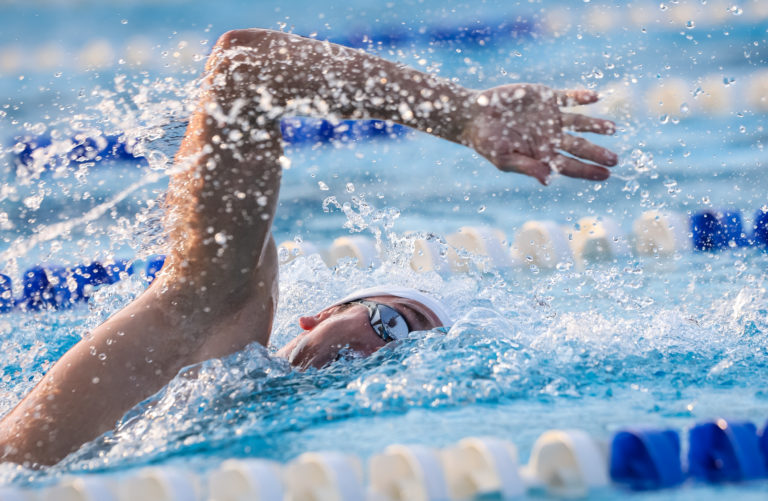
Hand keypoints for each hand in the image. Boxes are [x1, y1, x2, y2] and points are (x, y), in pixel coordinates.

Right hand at [461, 84, 617, 184]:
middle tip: (615, 159)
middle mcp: (550, 137)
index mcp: (541, 155)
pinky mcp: (546, 97)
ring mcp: (550, 117)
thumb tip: (548, 179)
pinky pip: (568, 98)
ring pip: (579, 122)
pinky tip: (595, 97)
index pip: (569, 165)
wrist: (473, 115)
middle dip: (597, 153)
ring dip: (596, 125)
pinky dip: (581, 97)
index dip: (588, 171)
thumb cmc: (485, 142)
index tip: (606, 175)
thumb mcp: (503, 158)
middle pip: (579, 147)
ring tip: (612, 128)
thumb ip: (527, 167)